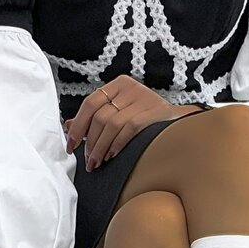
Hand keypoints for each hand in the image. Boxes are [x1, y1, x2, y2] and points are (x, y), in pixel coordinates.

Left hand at [63, 75, 203, 169]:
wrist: (180, 124)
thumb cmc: (148, 121)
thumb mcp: (121, 112)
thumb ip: (97, 117)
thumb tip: (68, 125)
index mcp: (119, 85)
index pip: (90, 103)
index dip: (78, 125)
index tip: (71, 145)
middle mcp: (130, 88)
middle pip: (99, 116)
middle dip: (90, 142)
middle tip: (87, 160)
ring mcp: (142, 98)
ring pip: (111, 124)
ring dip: (100, 147)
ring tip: (97, 163)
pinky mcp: (152, 112)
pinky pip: (128, 129)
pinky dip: (117, 144)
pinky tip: (111, 156)